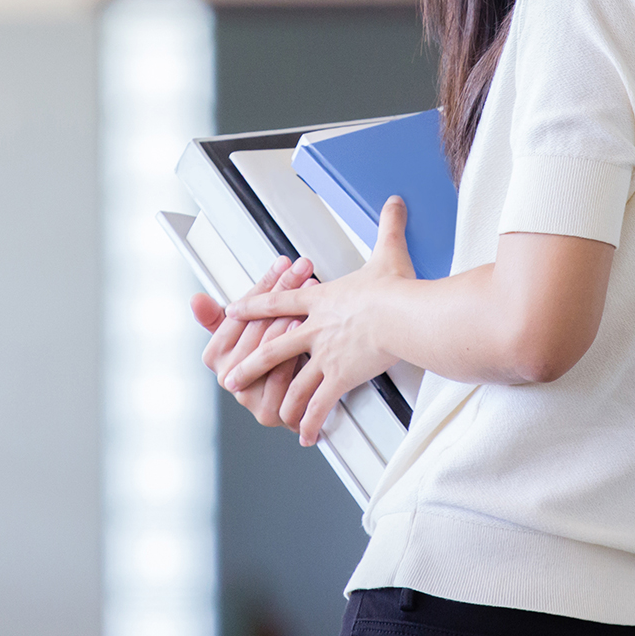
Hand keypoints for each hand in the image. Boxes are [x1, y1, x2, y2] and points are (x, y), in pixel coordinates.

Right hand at [191, 255, 314, 427]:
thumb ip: (217, 317)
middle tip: (300, 269)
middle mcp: (228, 377)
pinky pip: (283, 376)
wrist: (295, 401)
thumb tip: (195, 299)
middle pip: (256, 326)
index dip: (262, 286)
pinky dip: (296, 350)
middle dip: (282, 292)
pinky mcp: (270, 412)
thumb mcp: (242, 335)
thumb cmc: (269, 362)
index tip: (281, 264)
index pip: (238, 312)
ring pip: (269, 349)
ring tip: (308, 292)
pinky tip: (306, 330)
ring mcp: (248, 397)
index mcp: (215, 356)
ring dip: (291, 315)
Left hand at [223, 196, 416, 445]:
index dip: (255, 306)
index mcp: (322, 300)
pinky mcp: (340, 377)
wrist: (403, 315)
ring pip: (291, 380)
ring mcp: (325, 355)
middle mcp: (316, 329)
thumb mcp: (389, 252)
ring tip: (267, 414)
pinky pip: (320, 404)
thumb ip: (389, 227)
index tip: (234, 310)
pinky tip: (305, 434)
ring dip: (278, 399)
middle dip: (250, 363)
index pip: (279, 303)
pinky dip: (312, 421)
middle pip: (273, 346)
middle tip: (231, 375)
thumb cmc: (397, 288)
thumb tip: (395, 202)